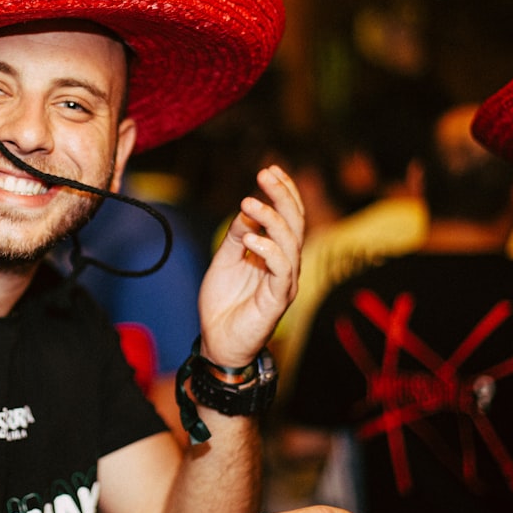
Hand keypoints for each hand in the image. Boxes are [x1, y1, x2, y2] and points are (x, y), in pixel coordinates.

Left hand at [199, 165, 304, 365]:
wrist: (217, 342)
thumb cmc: (223, 304)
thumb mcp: (224, 261)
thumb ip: (236, 236)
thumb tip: (247, 207)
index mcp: (275, 254)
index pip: (288, 217)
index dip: (283, 192)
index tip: (270, 169)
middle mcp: (286, 265)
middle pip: (295, 223)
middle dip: (283, 195)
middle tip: (265, 174)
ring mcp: (285, 282)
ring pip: (291, 243)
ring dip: (271, 218)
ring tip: (249, 202)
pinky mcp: (279, 299)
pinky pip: (282, 269)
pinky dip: (268, 249)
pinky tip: (250, 238)